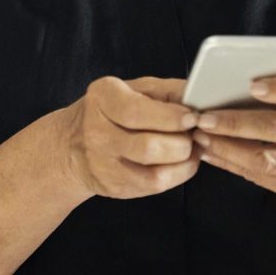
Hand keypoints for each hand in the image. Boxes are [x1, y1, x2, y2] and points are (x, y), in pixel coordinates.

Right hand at [57, 76, 201, 200]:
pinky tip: (181, 162)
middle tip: (195, 133)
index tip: (192, 117)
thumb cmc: (112, 111)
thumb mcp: (134, 89)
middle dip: (182, 141)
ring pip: (154, 173)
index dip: (170, 117)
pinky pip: (154, 186)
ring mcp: (103, 164)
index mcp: (102, 98)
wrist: (72, 144)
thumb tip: (203, 94)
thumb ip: (168, 91)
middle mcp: (96, 132)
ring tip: (191, 148)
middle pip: (149, 146)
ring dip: (183, 161)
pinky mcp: (114, 186)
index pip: (136, 112)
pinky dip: (177, 175)